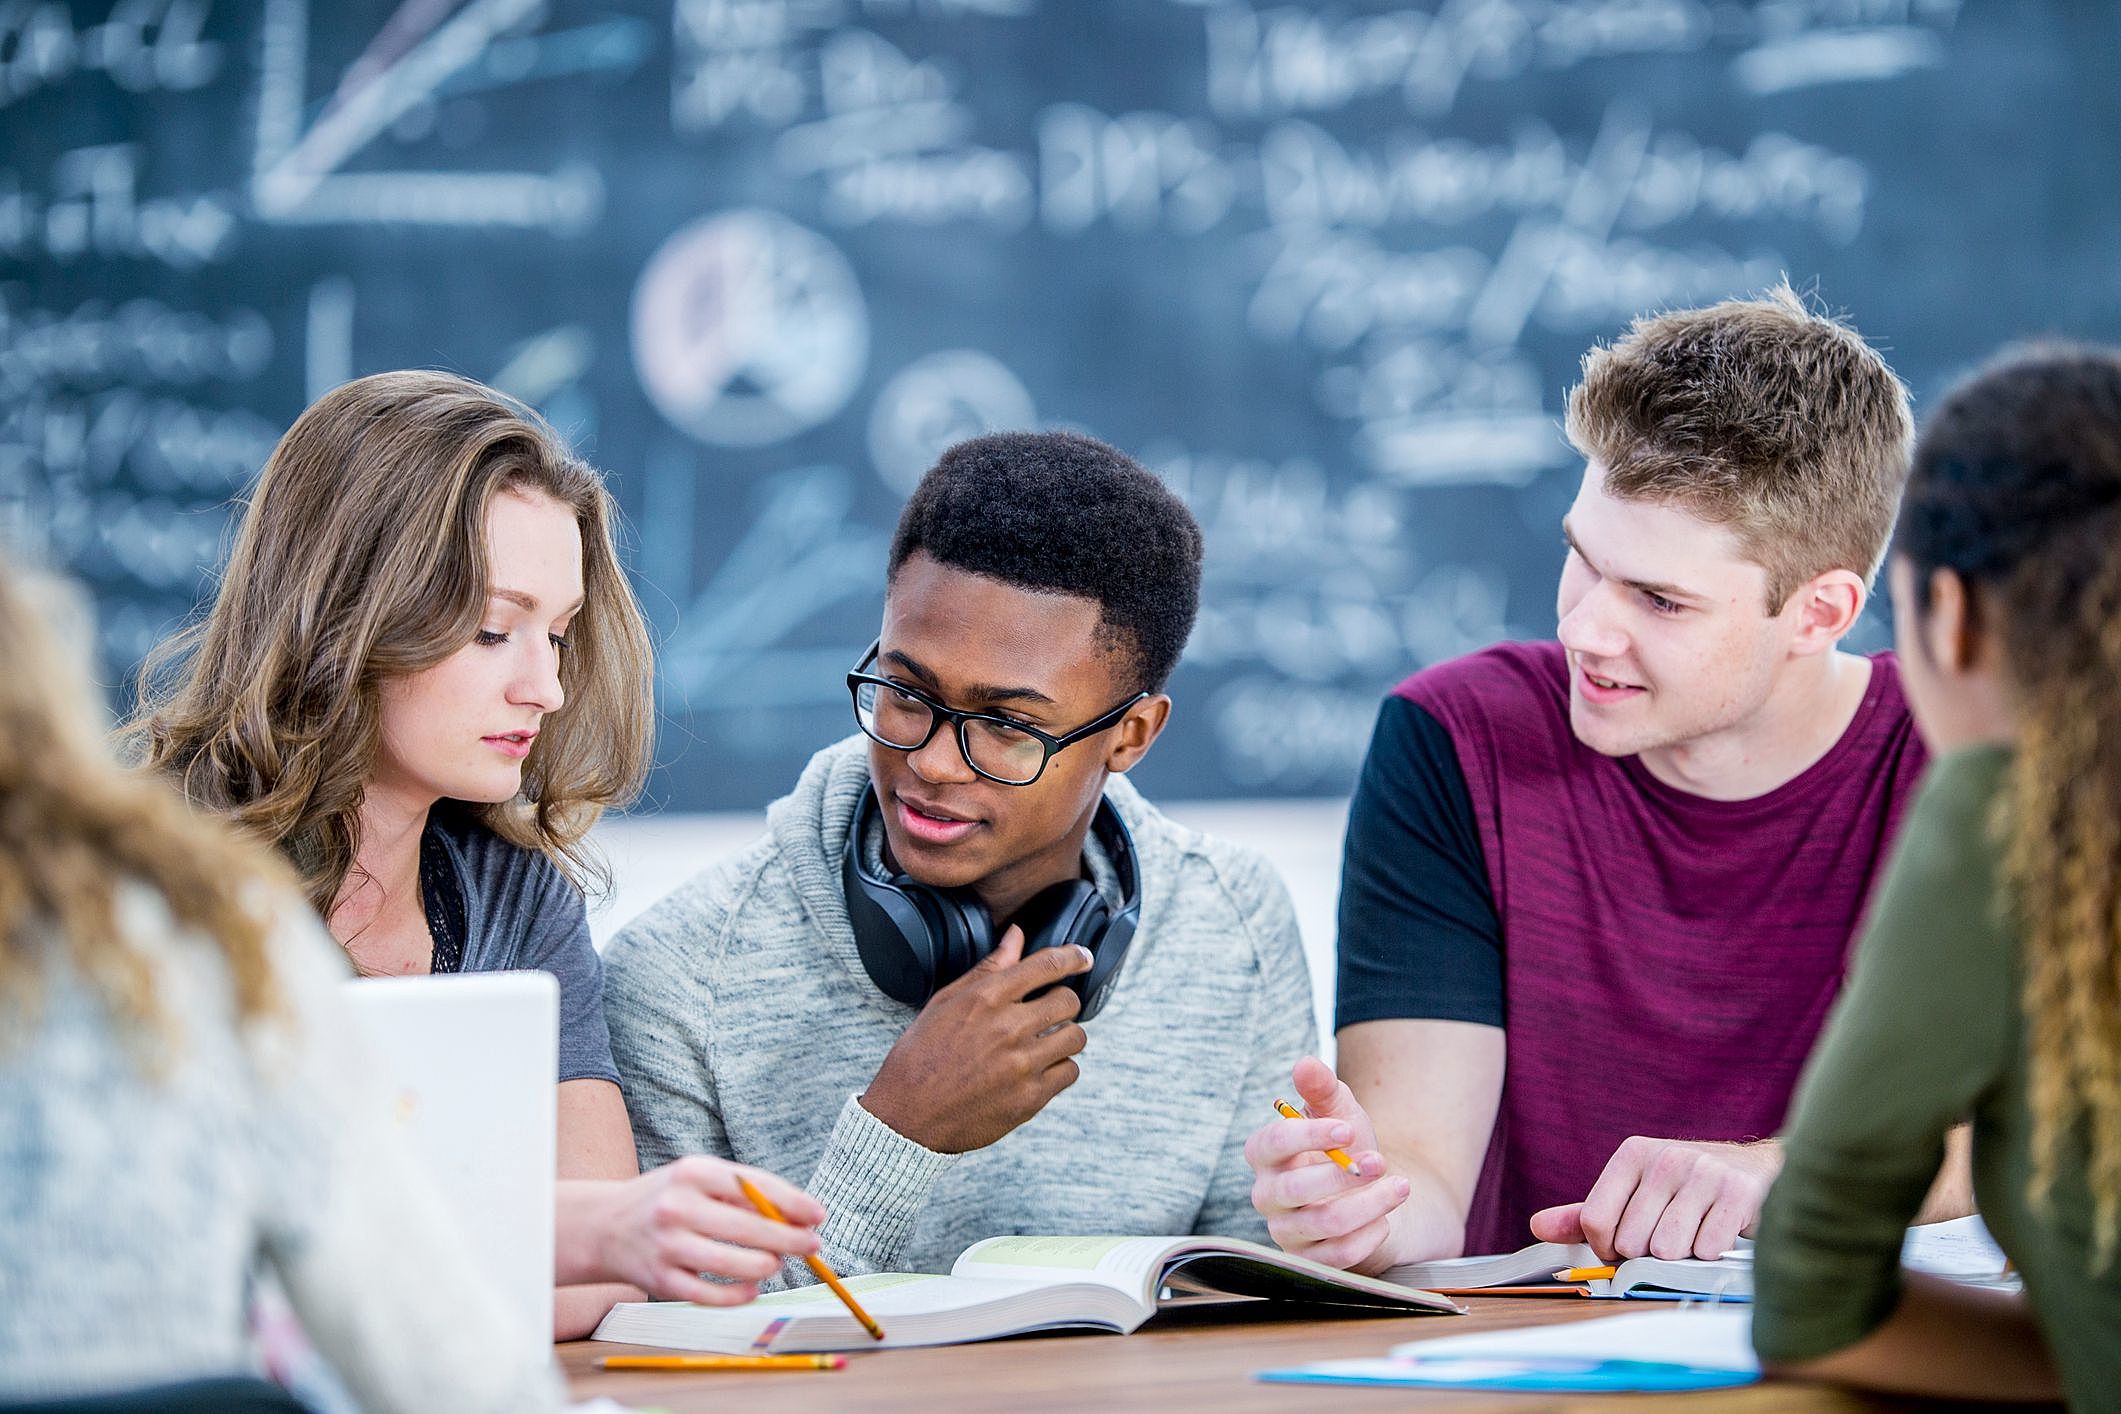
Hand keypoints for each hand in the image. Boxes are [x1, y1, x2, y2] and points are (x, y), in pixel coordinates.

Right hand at [580, 1156, 825, 1304]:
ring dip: (767, 1266)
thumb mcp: (697, 1178)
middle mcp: (677, 1207)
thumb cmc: (667, 1199)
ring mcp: (667, 1246)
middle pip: (749, 1228)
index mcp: (692, 1172)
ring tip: (777, 1263)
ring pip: (734, 1265)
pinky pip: (712, 1295)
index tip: (818, 1215)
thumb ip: (742, 1192)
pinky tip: (753, 1286)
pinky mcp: (660, 1281)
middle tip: (813, 1245)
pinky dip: (740, 1293)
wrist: (603, 1226)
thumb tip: (797, 1215)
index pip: (753, 1185)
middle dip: (790, 1239)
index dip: (792, 1203)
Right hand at [859, 925, 1091, 1152]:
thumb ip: (988, 968)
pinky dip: (1059, 1068)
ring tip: (1046, 1041)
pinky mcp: (1030, 1098)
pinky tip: (1039, 1068)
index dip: (1073, 956)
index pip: (1046, 965)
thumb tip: (1016, 936)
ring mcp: (1022, 1065)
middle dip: (1063, 1002)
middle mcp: (1008, 1028)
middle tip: (1050, 1011)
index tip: (1082, 957)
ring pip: (1076, 1038)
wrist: (907, 1116)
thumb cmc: (920, 1056)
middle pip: (1069, 1001)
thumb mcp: (945, 1002)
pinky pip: (1070, 1072)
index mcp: (986, 998)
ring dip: (1065, 1036)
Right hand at [1242, 1056, 1409, 1273]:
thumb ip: (1322, 1088)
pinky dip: (1368, 1236)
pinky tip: (1385, 1220)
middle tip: (1380, 1161)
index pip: (1272, 1143)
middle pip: (1294, 1189)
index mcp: (1266, 1154)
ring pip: (1323, 1224)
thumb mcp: (1339, 1112)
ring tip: (1400, 1186)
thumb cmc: (1346, 1148)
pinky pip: (1338, 1255)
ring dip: (1368, 1205)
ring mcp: (1286, 1230)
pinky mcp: (1310, 1260)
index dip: (1309, 1137)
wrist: (1367, 1193)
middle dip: (1342, 1176)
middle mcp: (1267, 1194)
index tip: (1348, 1129)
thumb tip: (1305, 1064)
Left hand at [1529, 1136, 1782, 1261]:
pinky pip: (1706, 1250)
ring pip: (1668, 1250)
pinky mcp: (1740, 1193)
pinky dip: (1710, 1254)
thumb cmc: (1684, 1190)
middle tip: (1670, 1236)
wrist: (1756, 1171)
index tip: (1625, 1245)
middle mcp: (1666, 1158)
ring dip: (1681, 1256)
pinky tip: (1719, 1234)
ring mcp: (1704, 1173)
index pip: (1595, 1221)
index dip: (1607, 1248)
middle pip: (1632, 1242)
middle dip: (1648, 1254)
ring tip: (1695, 1233)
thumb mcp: (1633, 1194)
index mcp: (1632, 1154)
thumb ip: (1586, 1214)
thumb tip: (1536, 1227)